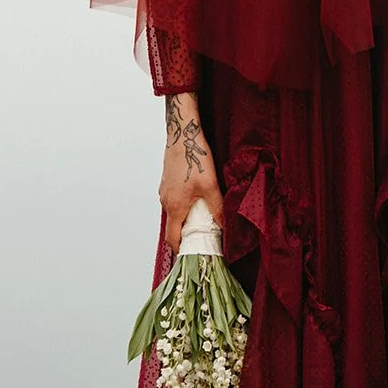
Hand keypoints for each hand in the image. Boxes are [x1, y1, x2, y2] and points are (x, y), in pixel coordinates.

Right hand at [160, 92, 223, 253]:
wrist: (183, 133)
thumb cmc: (195, 158)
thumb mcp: (211, 185)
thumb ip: (217, 208)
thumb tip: (223, 227)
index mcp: (174, 207)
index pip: (172, 238)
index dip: (181, 249)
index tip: (192, 254)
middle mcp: (165, 201)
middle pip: (173, 226)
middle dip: (185, 235)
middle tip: (202, 238)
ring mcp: (164, 190)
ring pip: (173, 212)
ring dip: (185, 219)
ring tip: (202, 219)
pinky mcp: (167, 181)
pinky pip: (173, 200)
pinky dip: (183, 205)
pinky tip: (197, 198)